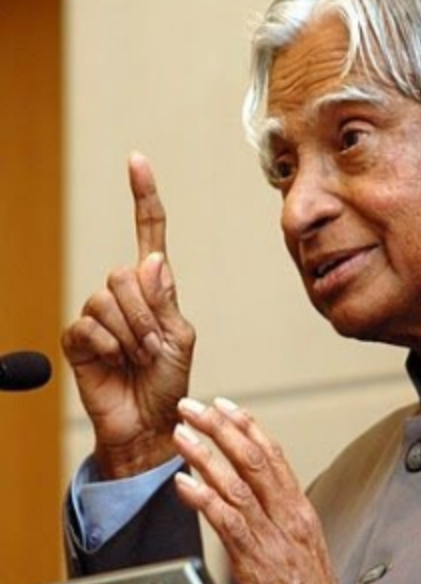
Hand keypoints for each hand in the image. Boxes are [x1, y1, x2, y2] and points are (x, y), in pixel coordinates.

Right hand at [62, 153, 195, 477]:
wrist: (147, 423)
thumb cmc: (169, 381)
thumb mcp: (179, 338)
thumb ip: (164, 301)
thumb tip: (151, 261)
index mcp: (155, 288)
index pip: (148, 232)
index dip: (143, 196)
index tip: (137, 160)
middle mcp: (125, 293)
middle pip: (125, 274)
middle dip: (145, 316)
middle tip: (153, 348)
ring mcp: (99, 313)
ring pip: (107, 299)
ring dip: (130, 334)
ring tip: (137, 358)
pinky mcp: (78, 336)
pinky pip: (88, 325)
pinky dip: (108, 347)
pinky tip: (115, 363)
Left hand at [173, 399, 345, 583]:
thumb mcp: (299, 549)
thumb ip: (276, 520)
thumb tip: (247, 500)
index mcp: (299, 512)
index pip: (274, 456)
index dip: (248, 426)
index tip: (225, 405)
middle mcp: (289, 518)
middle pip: (254, 460)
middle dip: (221, 428)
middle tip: (194, 407)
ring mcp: (274, 540)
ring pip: (238, 485)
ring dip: (205, 456)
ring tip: (181, 435)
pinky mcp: (257, 565)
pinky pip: (228, 523)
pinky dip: (204, 500)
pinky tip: (184, 484)